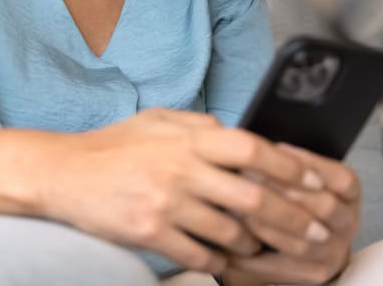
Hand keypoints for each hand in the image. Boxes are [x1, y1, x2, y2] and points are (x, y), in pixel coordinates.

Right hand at [41, 108, 326, 273]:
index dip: (290, 166)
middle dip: (294, 218)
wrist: (64, 173)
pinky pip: (200, 256)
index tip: (316, 180)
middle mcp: (181, 170)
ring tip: (269, 248)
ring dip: (256, 245)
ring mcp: (166, 204)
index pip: (252, 149)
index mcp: (187, 139)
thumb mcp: (157, 119)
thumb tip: (238, 133)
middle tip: (318, 231)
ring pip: (232, 234)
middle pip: (253, 198)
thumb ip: (199, 125)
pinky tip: (228, 261)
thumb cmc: (113, 145)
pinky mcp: (151, 233)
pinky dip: (220, 262)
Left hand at [222, 145, 360, 284]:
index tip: (276, 149)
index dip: (312, 164)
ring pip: (303, 241)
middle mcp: (348, 224)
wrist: (299, 237)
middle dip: (283, 189)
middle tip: (247, 174)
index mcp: (349, 194)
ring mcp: (334, 252)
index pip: (342, 180)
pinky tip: (235, 237)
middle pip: (324, 208)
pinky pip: (284, 266)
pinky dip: (257, 252)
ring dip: (266, 223)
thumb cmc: (293, 194)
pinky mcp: (315, 274)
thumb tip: (257, 146)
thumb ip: (286, 162)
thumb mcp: (299, 174)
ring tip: (235, 207)